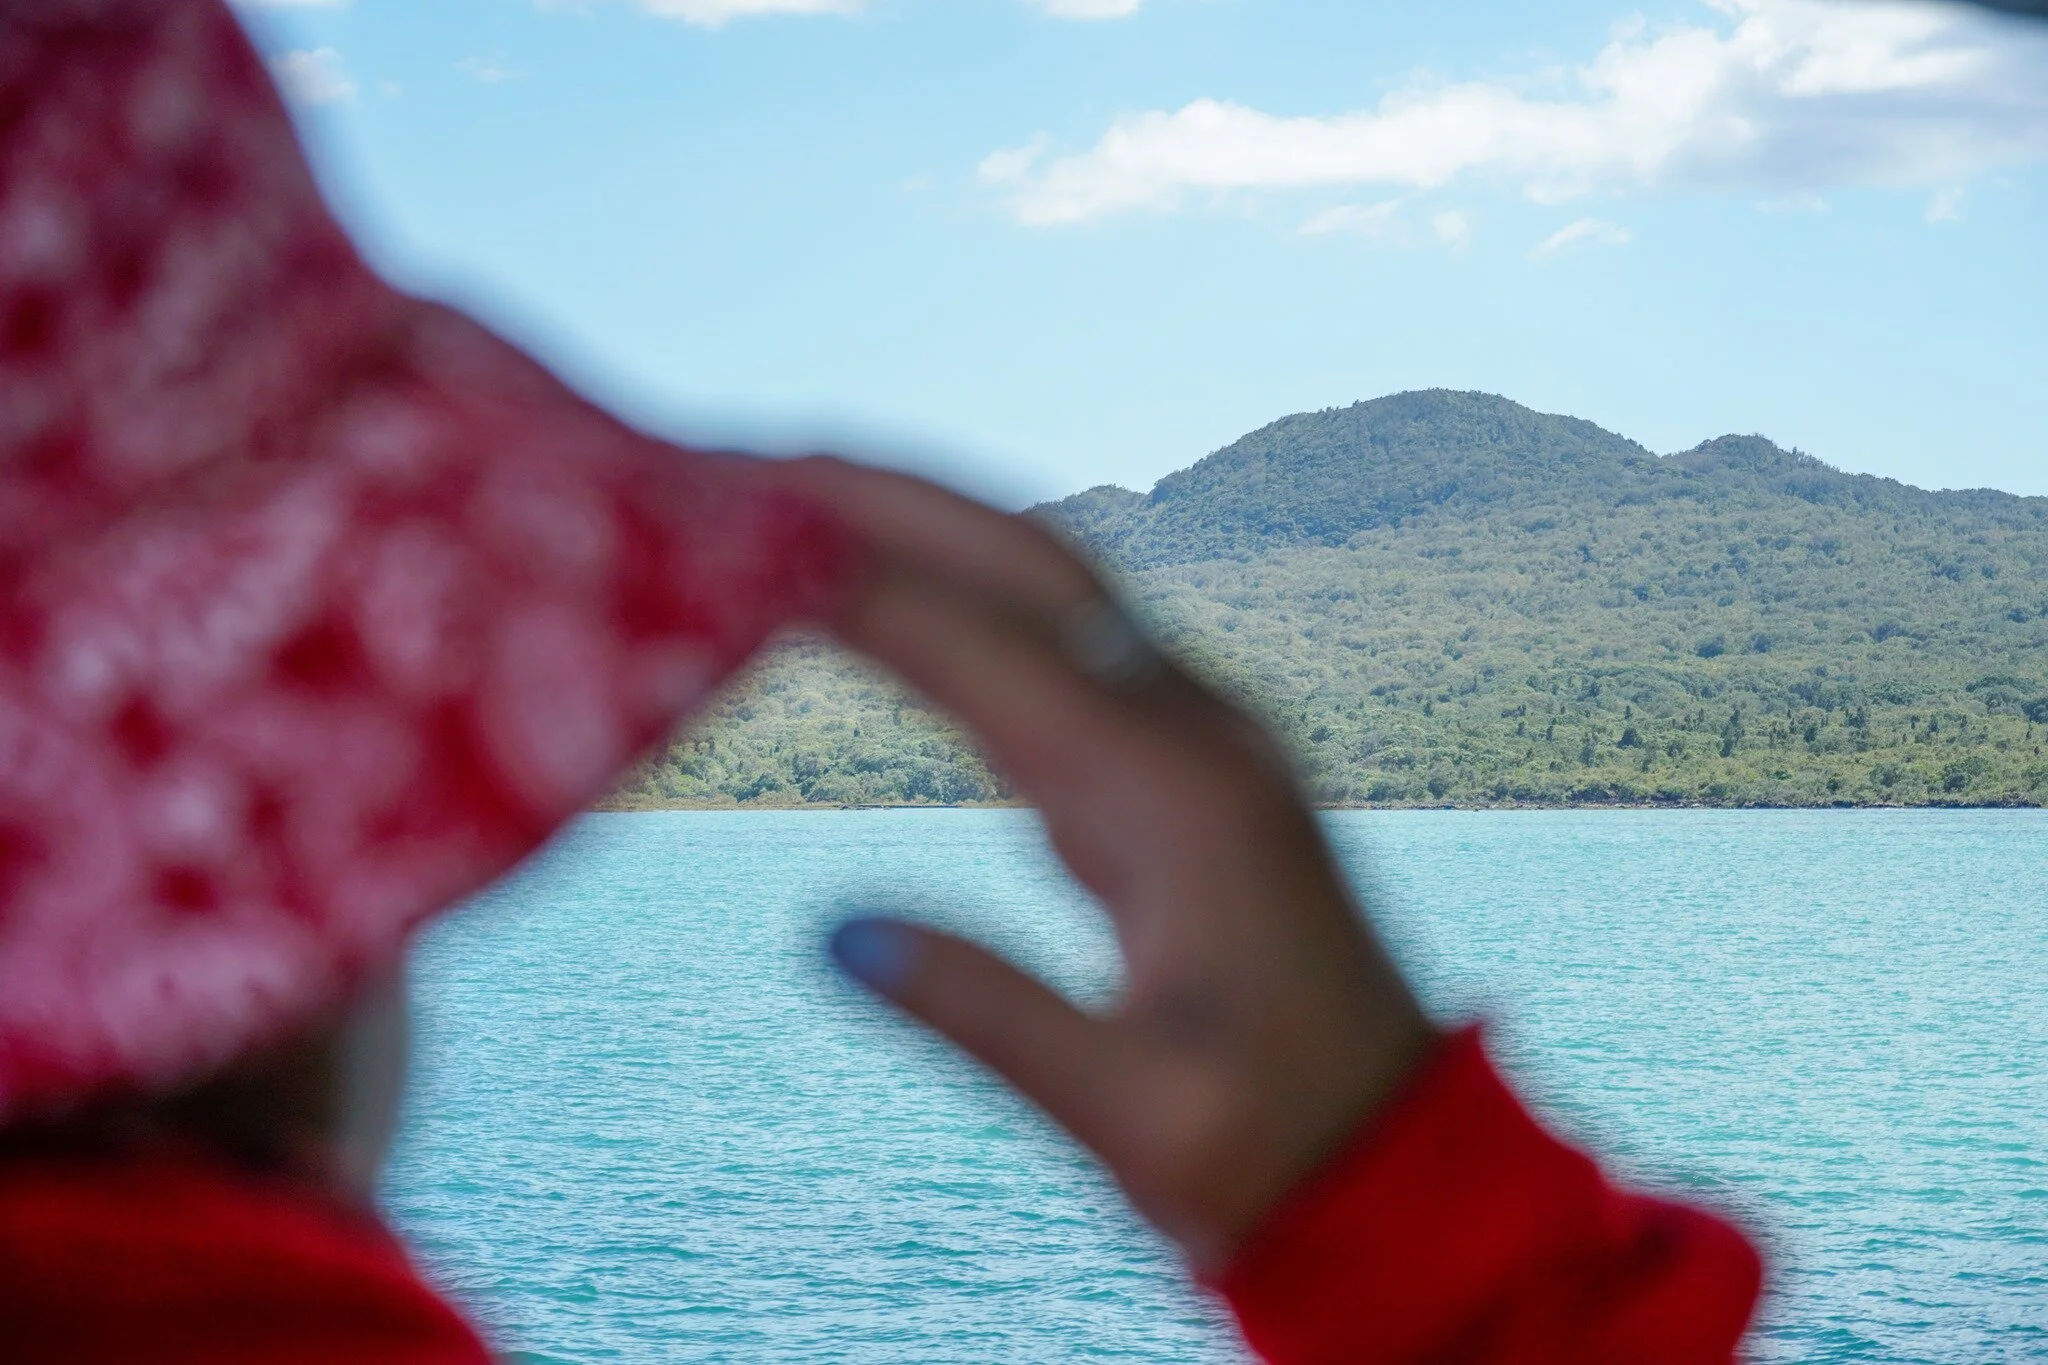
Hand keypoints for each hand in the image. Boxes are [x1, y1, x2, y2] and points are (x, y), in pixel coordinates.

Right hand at [779, 457, 1437, 1274]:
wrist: (1395, 1152)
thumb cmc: (1272, 1147)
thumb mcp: (1132, 1117)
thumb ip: (988, 1019)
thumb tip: (834, 933)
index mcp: (1179, 795)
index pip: (983, 648)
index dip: (845, 585)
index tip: (719, 528)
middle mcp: (1196, 729)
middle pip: (1025, 558)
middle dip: (882, 494)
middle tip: (739, 452)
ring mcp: (1197, 735)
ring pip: (1046, 583)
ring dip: (922, 527)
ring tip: (787, 495)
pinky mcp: (1182, 762)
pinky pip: (1062, 640)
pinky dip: (960, 599)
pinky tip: (889, 602)